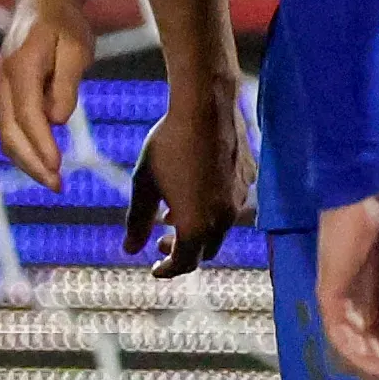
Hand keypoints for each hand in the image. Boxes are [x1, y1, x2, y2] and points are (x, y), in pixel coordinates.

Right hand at [0, 0, 96, 191]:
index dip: (41, 146)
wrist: (41, 5)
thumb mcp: (77, 49)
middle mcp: (1, 82)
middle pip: (10, 133)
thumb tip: (57, 120)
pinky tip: (42, 162)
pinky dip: (23, 148)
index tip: (57, 168)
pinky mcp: (3, 94)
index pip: (28, 117)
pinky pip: (9, 127)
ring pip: (6, 134)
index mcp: (20, 69)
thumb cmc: (64, 26)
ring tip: (53, 181)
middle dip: (32, 164)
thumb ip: (67, 84)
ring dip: (26, 161)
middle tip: (58, 187)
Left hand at [126, 72, 247, 278]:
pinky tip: (196, 189)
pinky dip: (212, 209)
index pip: (185, 263)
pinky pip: (231, 206)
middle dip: (182, 250)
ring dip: (197, 228)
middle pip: (206, 249)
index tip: (155, 269)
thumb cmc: (168, 145)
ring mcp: (240, 199)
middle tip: (159, 240)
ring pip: (220, 228)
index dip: (168, 269)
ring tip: (173, 212)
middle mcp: (224, 217)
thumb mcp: (144, 184)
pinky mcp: (248, 180)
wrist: (206, 109)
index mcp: (196, 223)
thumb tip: (130, 250)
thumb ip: (137, 221)